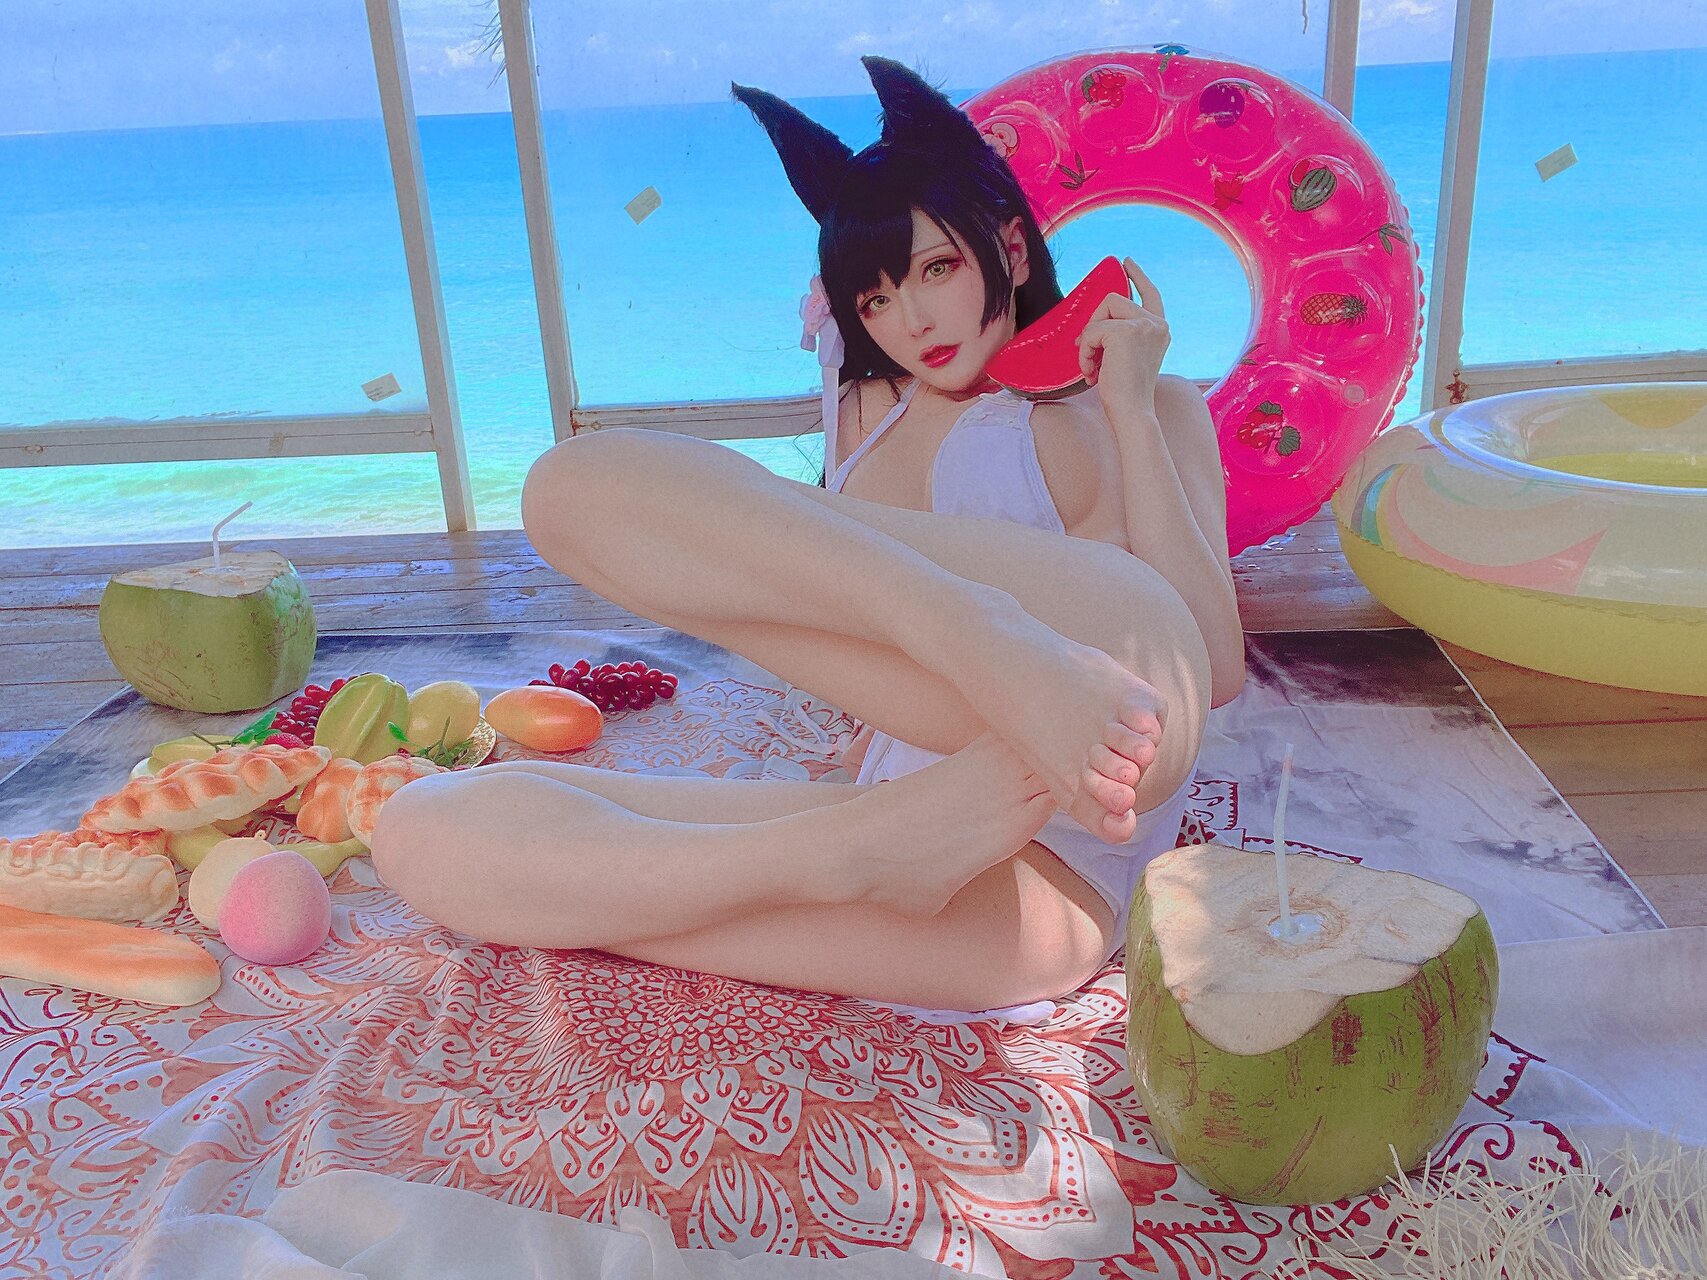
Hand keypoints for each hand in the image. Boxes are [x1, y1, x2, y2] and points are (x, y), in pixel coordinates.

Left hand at [1076, 257, 1169, 418]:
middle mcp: (1157, 323)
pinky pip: (1092, 331)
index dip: (1137, 276)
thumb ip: (1120, 335)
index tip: (1125, 262)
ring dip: (1089, 339)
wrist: (1133, 412)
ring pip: (1102, 311)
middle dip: (1095, 324)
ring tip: (1092, 366)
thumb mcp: (1126, 357)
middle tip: (1087, 352)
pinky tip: (1091, 371)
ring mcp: (1143, 325)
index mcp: (1160, 329)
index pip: (1150, 293)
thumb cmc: (1126, 393)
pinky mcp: (1125, 332)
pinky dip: (1085, 351)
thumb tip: (1092, 324)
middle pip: (1114, 300)